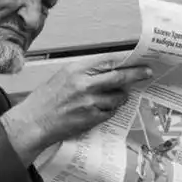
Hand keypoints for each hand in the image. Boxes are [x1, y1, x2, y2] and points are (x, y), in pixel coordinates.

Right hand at [0, 54, 151, 165]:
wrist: (35, 122)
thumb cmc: (45, 99)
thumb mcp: (62, 76)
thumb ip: (84, 71)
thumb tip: (108, 68)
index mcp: (76, 70)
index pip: (108, 60)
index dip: (126, 60)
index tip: (137, 60)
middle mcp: (84, 84)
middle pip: (119, 76)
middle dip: (136, 74)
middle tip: (147, 73)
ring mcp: (90, 102)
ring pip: (118, 97)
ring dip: (121, 96)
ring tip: (116, 96)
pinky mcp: (92, 118)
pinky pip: (110, 112)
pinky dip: (111, 109)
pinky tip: (103, 108)